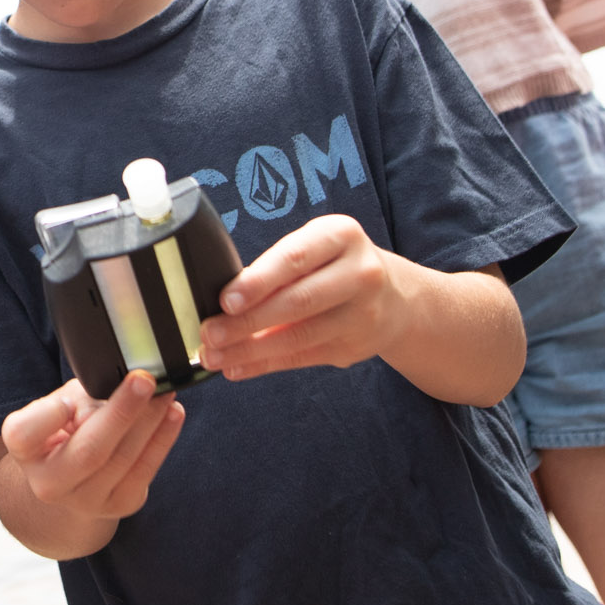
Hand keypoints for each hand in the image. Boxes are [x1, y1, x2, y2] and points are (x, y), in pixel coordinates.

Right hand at [0, 372, 184, 524]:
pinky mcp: (120, 505)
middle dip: (120, 413)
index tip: (72, 396)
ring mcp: (86, 501)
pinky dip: (163, 439)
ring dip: (150, 421)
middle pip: (88, 451)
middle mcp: (48, 483)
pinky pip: (145, 471)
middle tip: (144, 381)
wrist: (73, 479)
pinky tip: (173, 414)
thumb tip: (123, 392)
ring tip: (165, 391)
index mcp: (24, 452)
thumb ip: (80, 398)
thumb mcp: (59, 405)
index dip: (50, 415)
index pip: (24, 434)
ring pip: (122, 460)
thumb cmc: (64, 428)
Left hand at [198, 214, 406, 379]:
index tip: (226, 301)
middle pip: (297, 301)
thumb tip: (221, 300)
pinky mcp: (354, 348)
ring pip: (298, 336)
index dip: (259, 281)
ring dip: (249, 350)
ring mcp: (361, 314)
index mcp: (341, 235)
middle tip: (210, 334)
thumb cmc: (335, 265)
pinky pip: (302, 358)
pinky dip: (265, 364)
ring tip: (214, 356)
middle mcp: (359, 273)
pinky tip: (237, 368)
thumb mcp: (315, 247)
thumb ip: (277, 266)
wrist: (395, 297)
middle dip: (247, 322)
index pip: (295, 258)